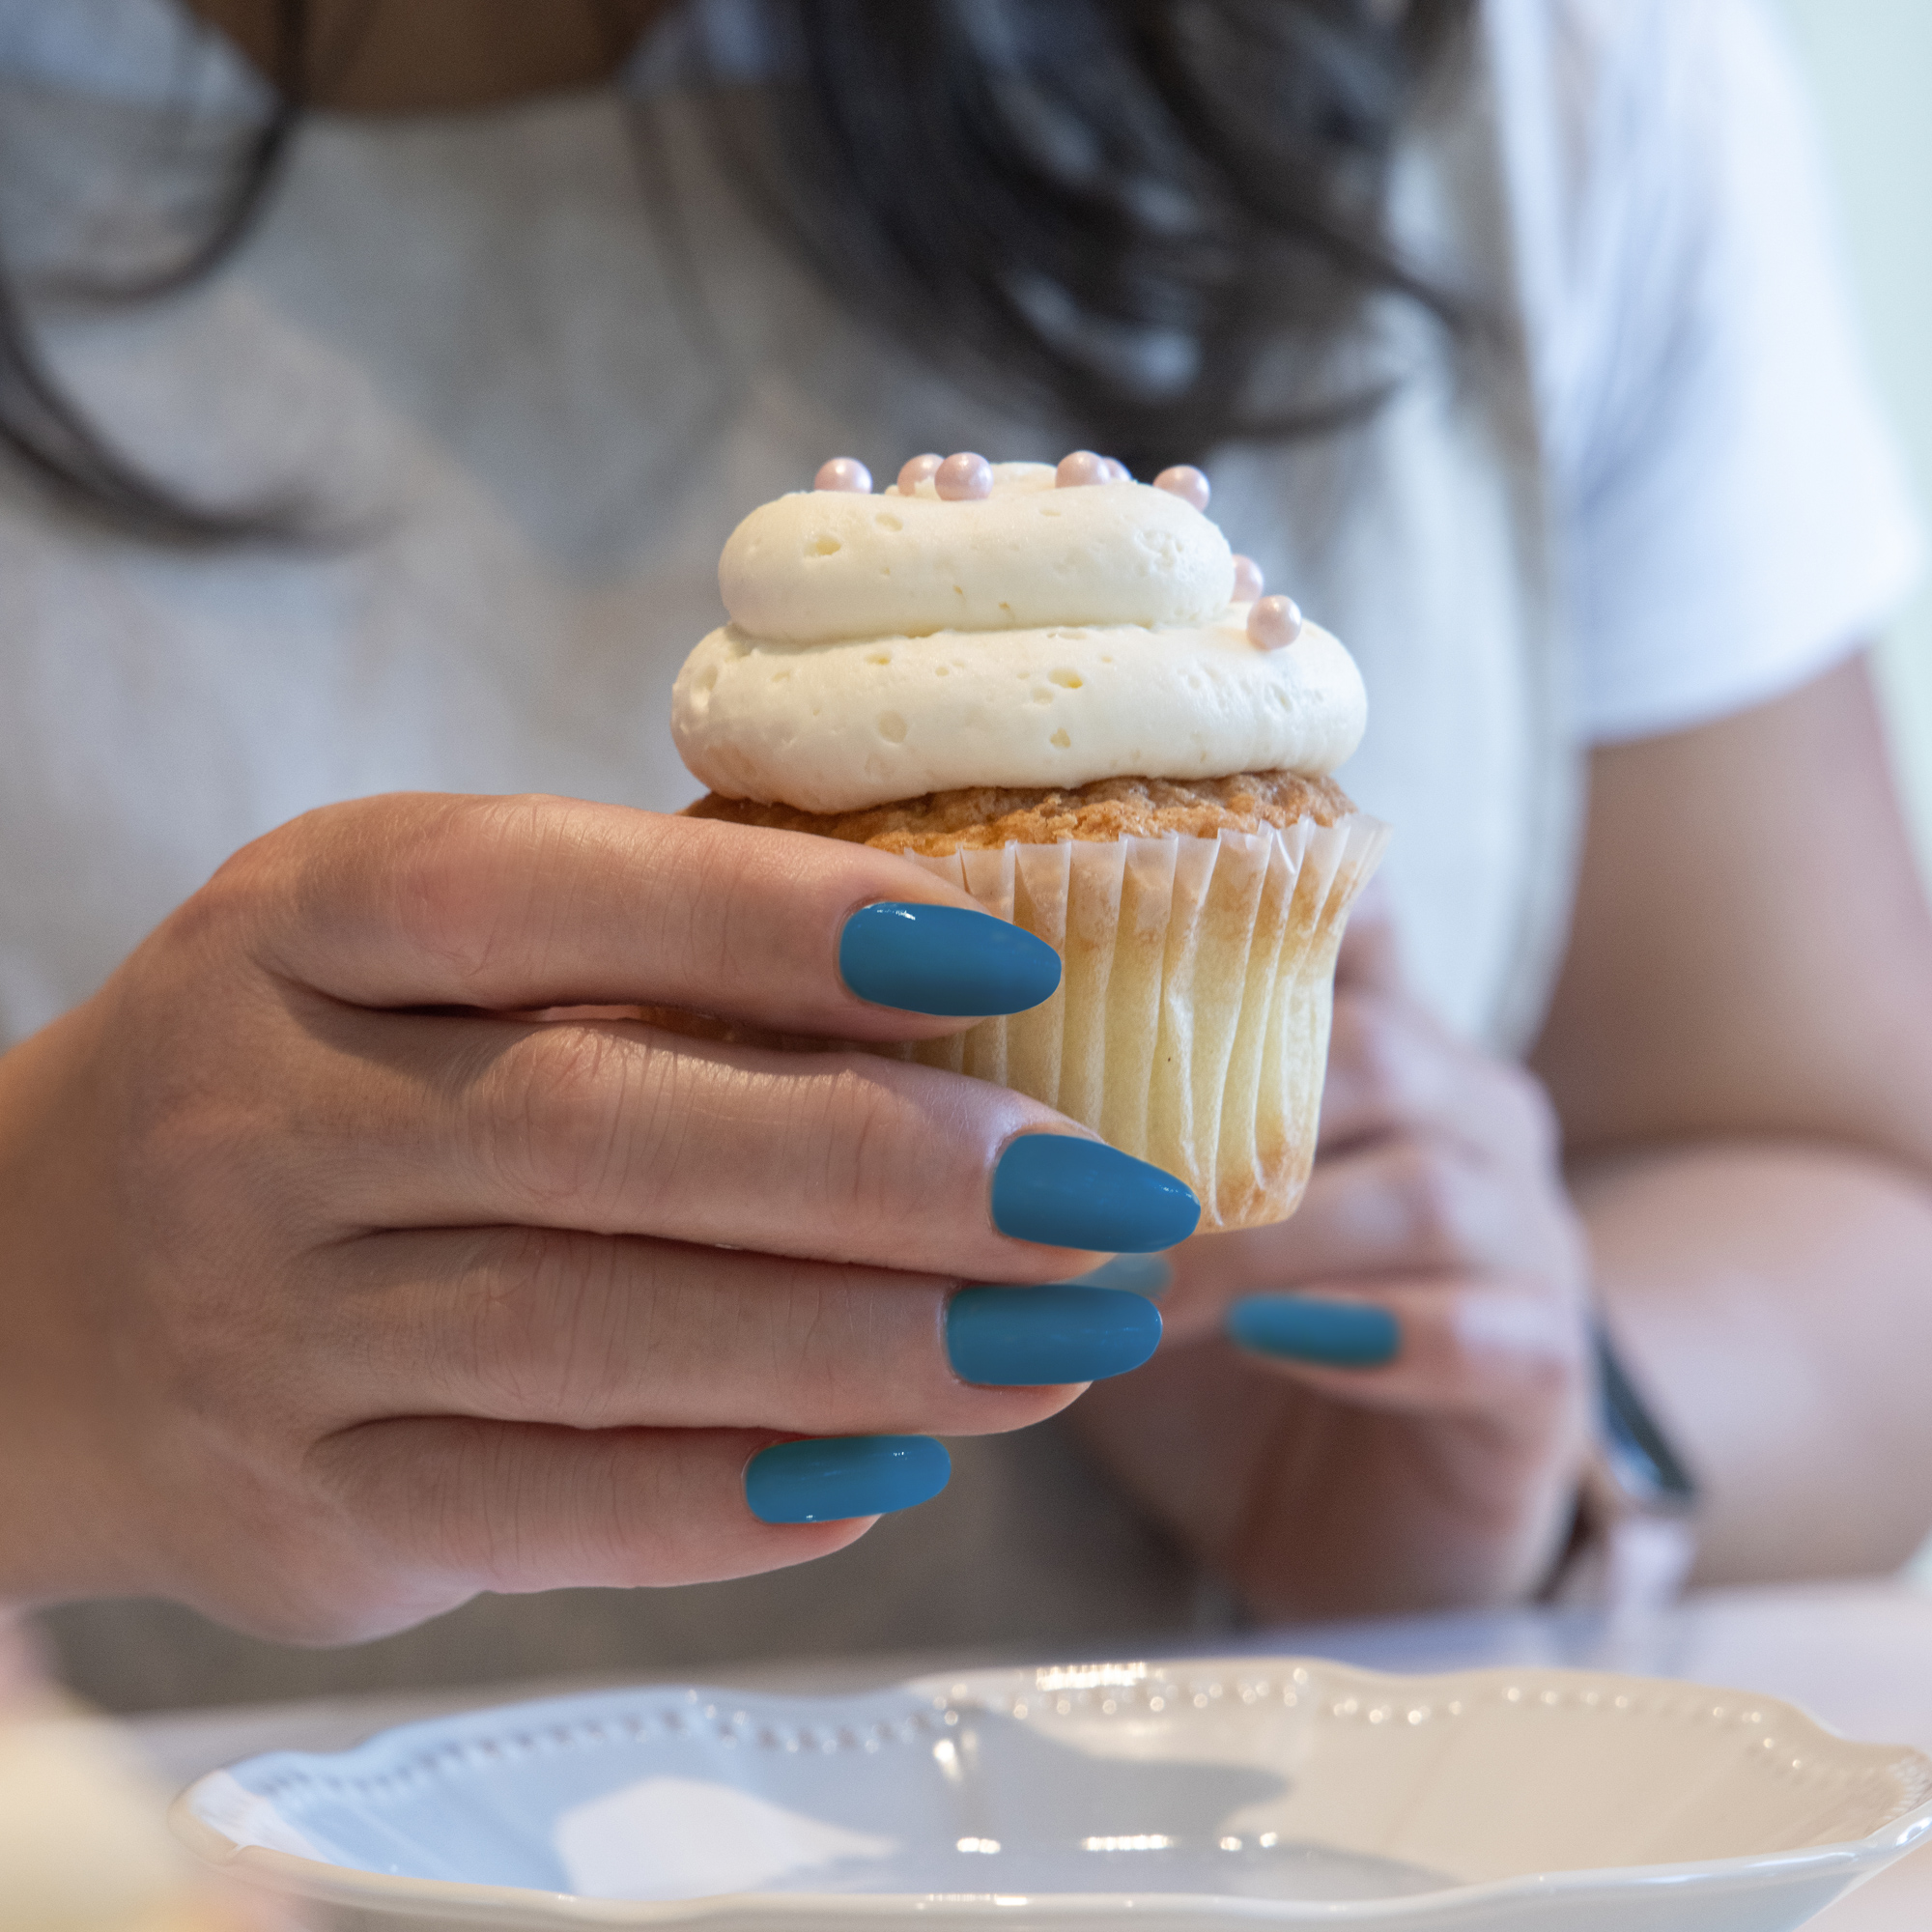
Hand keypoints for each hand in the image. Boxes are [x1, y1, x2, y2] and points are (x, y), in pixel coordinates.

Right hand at [0, 795, 1186, 1639]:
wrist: (32, 1295)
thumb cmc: (313, 1078)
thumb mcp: (416, 951)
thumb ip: (639, 949)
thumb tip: (957, 983)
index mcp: (319, 916)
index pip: (554, 892)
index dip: (787, 924)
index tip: (1007, 960)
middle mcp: (268, 1112)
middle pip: (604, 1133)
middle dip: (888, 1171)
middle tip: (1100, 1196)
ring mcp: (264, 1328)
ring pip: (601, 1336)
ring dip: (868, 1346)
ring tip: (1065, 1339)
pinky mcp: (299, 1511)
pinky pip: (549, 1509)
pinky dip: (743, 1495)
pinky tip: (898, 1463)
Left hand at [1074, 899, 1593, 1615]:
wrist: (1351, 1532)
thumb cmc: (1220, 1351)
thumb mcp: (1137, 1220)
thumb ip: (1085, 1125)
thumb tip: (920, 1037)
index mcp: (1380, 1049)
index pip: (1347, 924)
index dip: (1250, 909)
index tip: (1105, 931)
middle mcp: (1471, 1118)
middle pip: (1372, 1052)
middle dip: (1216, 1112)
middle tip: (1080, 1179)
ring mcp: (1526, 1241)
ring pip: (1427, 1192)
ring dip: (1270, 1240)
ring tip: (1146, 1291)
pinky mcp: (1549, 1375)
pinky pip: (1492, 1332)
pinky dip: (1377, 1337)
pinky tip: (1276, 1349)